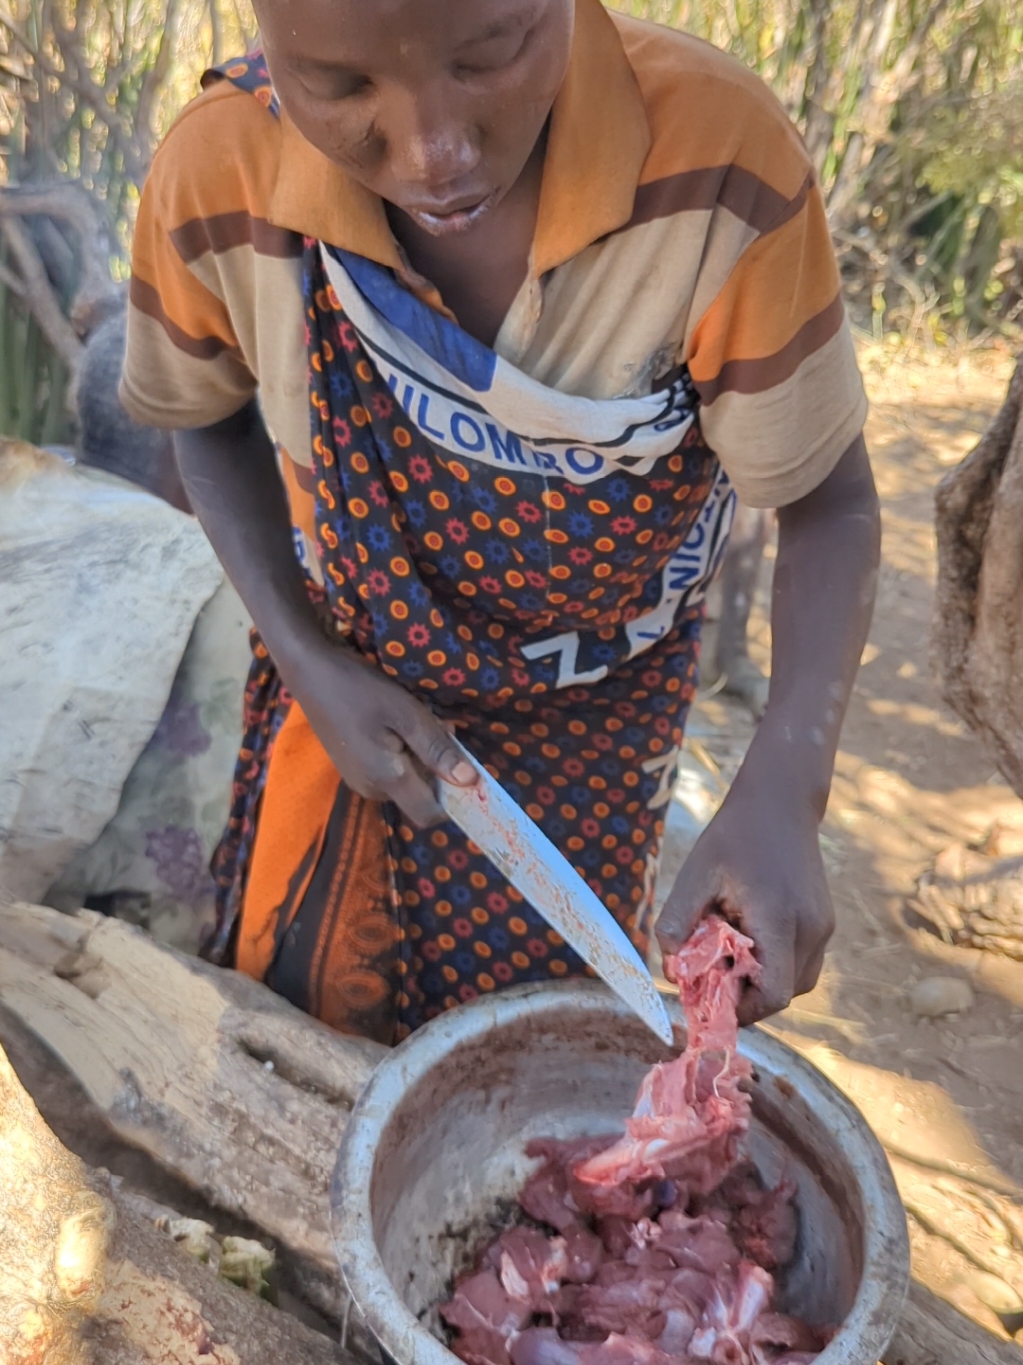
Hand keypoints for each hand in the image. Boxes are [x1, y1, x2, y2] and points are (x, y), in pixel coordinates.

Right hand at [283, 632, 476, 825]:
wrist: (310, 672)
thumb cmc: (359, 689)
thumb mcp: (406, 713)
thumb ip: (437, 749)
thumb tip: (469, 781)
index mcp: (386, 780)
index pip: (429, 815)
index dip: (452, 799)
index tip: (465, 770)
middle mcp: (372, 790)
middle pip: (419, 796)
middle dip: (436, 769)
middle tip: (437, 727)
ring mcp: (359, 780)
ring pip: (406, 782)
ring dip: (419, 757)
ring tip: (414, 720)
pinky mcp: (352, 769)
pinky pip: (389, 771)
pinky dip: (401, 753)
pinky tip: (395, 723)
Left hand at [655, 755, 833, 1023]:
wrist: (780, 800)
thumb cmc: (734, 836)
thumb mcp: (695, 873)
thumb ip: (678, 921)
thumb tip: (671, 970)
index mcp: (779, 919)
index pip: (771, 994)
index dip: (740, 1009)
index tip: (709, 998)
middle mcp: (811, 929)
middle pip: (783, 995)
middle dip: (747, 996)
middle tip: (713, 974)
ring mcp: (823, 927)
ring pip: (797, 982)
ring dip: (763, 981)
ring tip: (732, 952)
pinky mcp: (824, 922)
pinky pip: (802, 963)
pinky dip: (776, 964)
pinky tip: (750, 937)